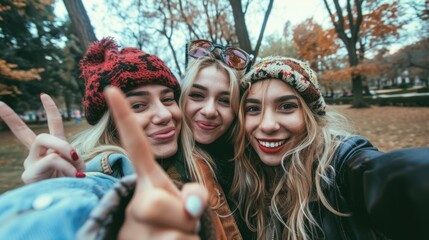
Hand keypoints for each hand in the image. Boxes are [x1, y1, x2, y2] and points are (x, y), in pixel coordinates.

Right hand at [0, 94, 85, 183]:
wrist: (66, 201)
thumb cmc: (72, 183)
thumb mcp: (76, 164)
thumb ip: (69, 152)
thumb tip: (63, 152)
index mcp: (51, 149)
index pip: (51, 126)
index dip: (49, 110)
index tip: (44, 95)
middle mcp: (37, 154)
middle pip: (29, 133)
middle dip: (20, 122)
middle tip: (58, 140)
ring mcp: (31, 164)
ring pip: (43, 140)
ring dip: (63, 149)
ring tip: (75, 165)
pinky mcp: (29, 174)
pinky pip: (51, 159)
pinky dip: (66, 166)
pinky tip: (74, 175)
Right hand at [105, 87, 208, 238]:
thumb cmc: (173, 222)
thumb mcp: (188, 203)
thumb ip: (195, 196)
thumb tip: (192, 208)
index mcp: (147, 182)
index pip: (136, 146)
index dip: (125, 117)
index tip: (113, 88)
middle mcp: (135, 201)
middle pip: (157, 204)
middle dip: (181, 217)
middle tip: (179, 225)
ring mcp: (132, 228)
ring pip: (175, 234)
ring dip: (185, 237)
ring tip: (172, 238)